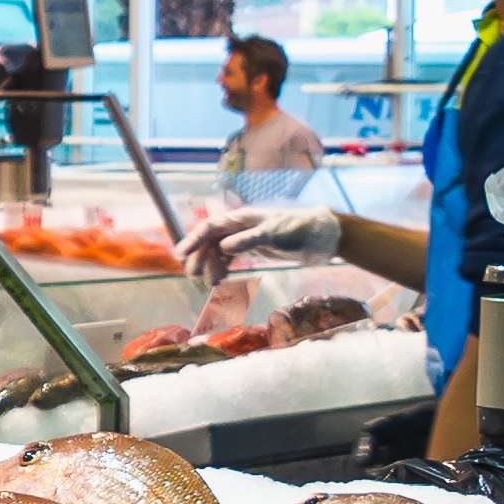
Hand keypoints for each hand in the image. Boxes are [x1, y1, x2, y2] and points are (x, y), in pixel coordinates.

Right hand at [179, 200, 340, 275]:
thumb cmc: (300, 229)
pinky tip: (222, 281)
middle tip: (194, 277)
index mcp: (242, 218)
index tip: (181, 256)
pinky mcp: (254, 248)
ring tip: (212, 285)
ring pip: (218, 251)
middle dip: (200, 258)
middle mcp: (240, 226)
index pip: (210, 227)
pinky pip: (230, 258)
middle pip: (210, 241)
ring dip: (211, 266)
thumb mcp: (275, 234)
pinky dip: (224, 269)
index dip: (193, 240)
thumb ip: (249, 240)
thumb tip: (223, 247)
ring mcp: (246, 238)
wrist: (322, 236)